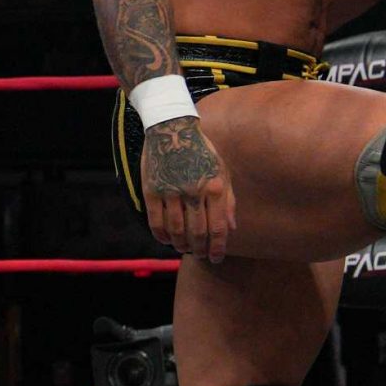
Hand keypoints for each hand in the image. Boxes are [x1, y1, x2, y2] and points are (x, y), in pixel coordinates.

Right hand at [140, 117, 233, 261]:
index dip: (218, 247)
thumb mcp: (221, 170)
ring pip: (176, 230)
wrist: (172, 128)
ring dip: (181, 244)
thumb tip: (232, 228)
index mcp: (214, 186)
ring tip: (184, 248)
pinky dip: (161, 235)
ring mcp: (171, 191)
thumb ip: (228, 200)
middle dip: (200, 249)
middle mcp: (193, 191)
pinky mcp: (152, 190)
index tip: (216, 258)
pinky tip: (166, 240)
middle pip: (197, 232)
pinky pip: (156, 221)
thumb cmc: (201, 150)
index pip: (218, 227)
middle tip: (200, 255)